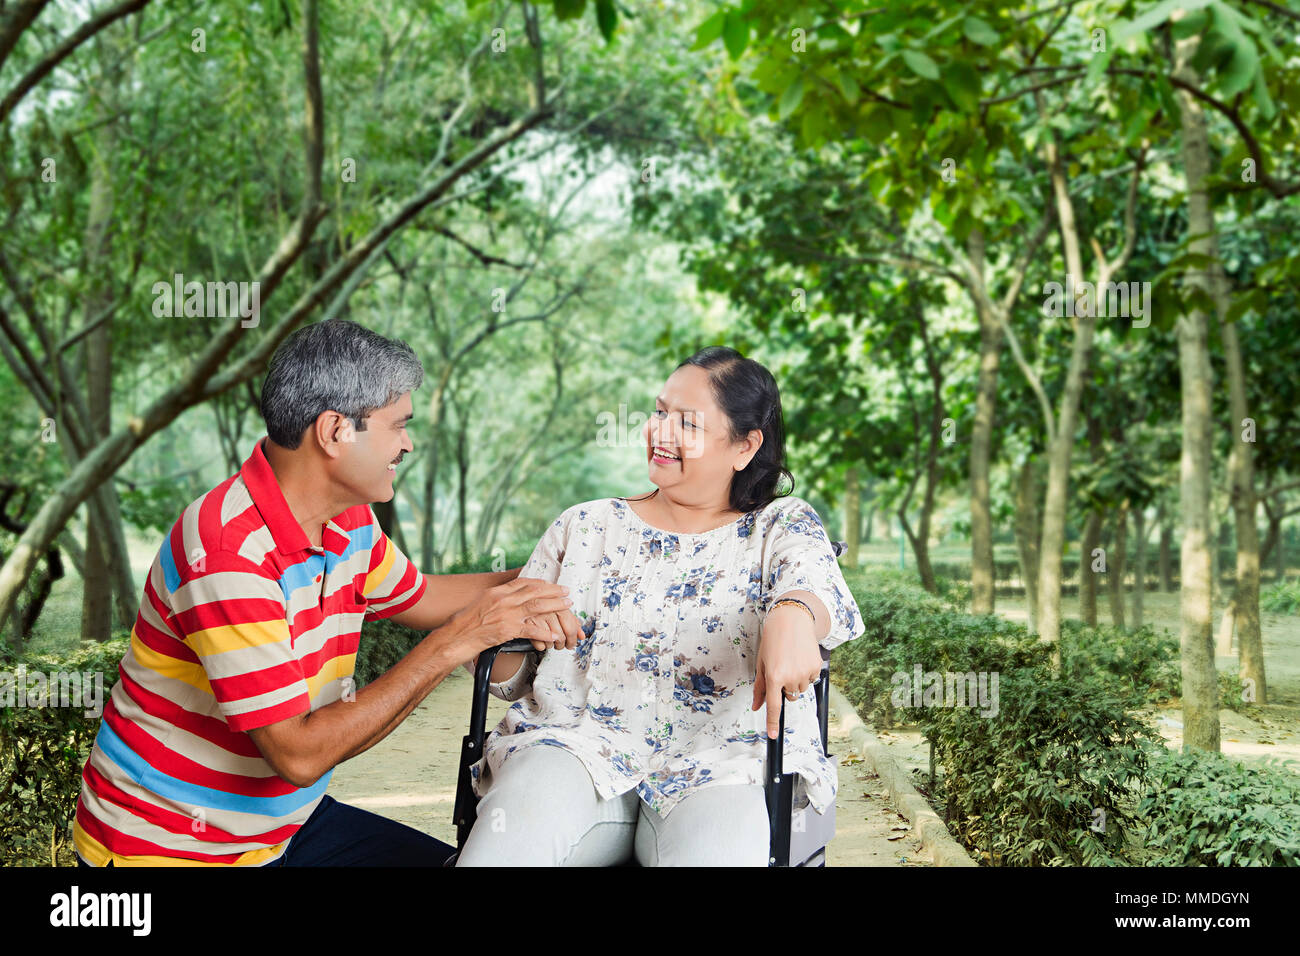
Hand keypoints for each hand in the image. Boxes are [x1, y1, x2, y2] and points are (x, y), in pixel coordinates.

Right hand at [450, 577, 571, 654]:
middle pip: (535, 591)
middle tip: (567, 592)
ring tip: (567, 606)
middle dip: (553, 591)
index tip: (551, 584)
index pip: (523, 582)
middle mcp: (503, 599)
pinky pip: (532, 629)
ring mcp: (506, 614)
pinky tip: (555, 634)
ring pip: (537, 606)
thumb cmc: (465, 624)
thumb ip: (496, 600)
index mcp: (497, 592)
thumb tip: (507, 598)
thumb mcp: (481, 604)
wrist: (455, 637)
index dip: (540, 583)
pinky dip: (545, 632)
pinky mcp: (507, 629)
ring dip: (555, 605)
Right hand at [526, 607, 582, 651]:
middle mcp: (548, 611)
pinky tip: (542, 639)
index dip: (573, 639)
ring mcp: (536, 618)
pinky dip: (542, 645)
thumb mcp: (562, 610)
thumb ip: (574, 623)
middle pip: (561, 637)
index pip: (571, 628)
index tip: (573, 643)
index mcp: (559, 605)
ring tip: (551, 639)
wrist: (526, 601)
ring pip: (550, 642)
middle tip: (562, 644)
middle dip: (563, 644)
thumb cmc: (546, 607)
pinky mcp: (527, 626)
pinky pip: (539, 644)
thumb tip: (582, 636)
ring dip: (552, 645)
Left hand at [752, 604, 821, 739]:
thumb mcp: (761, 663)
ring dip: (796, 680)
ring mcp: (805, 672)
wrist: (792, 620)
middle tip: (782, 668)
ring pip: (800, 689)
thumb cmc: (773, 640)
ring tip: (791, 660)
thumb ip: (759, 688)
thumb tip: (756, 707)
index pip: (772, 705)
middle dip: (784, 687)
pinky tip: (801, 658)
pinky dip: (806, 673)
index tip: (772, 735)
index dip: (772, 722)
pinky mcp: (816, 667)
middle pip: (789, 696)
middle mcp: (790, 677)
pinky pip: (811, 680)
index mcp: (773, 676)